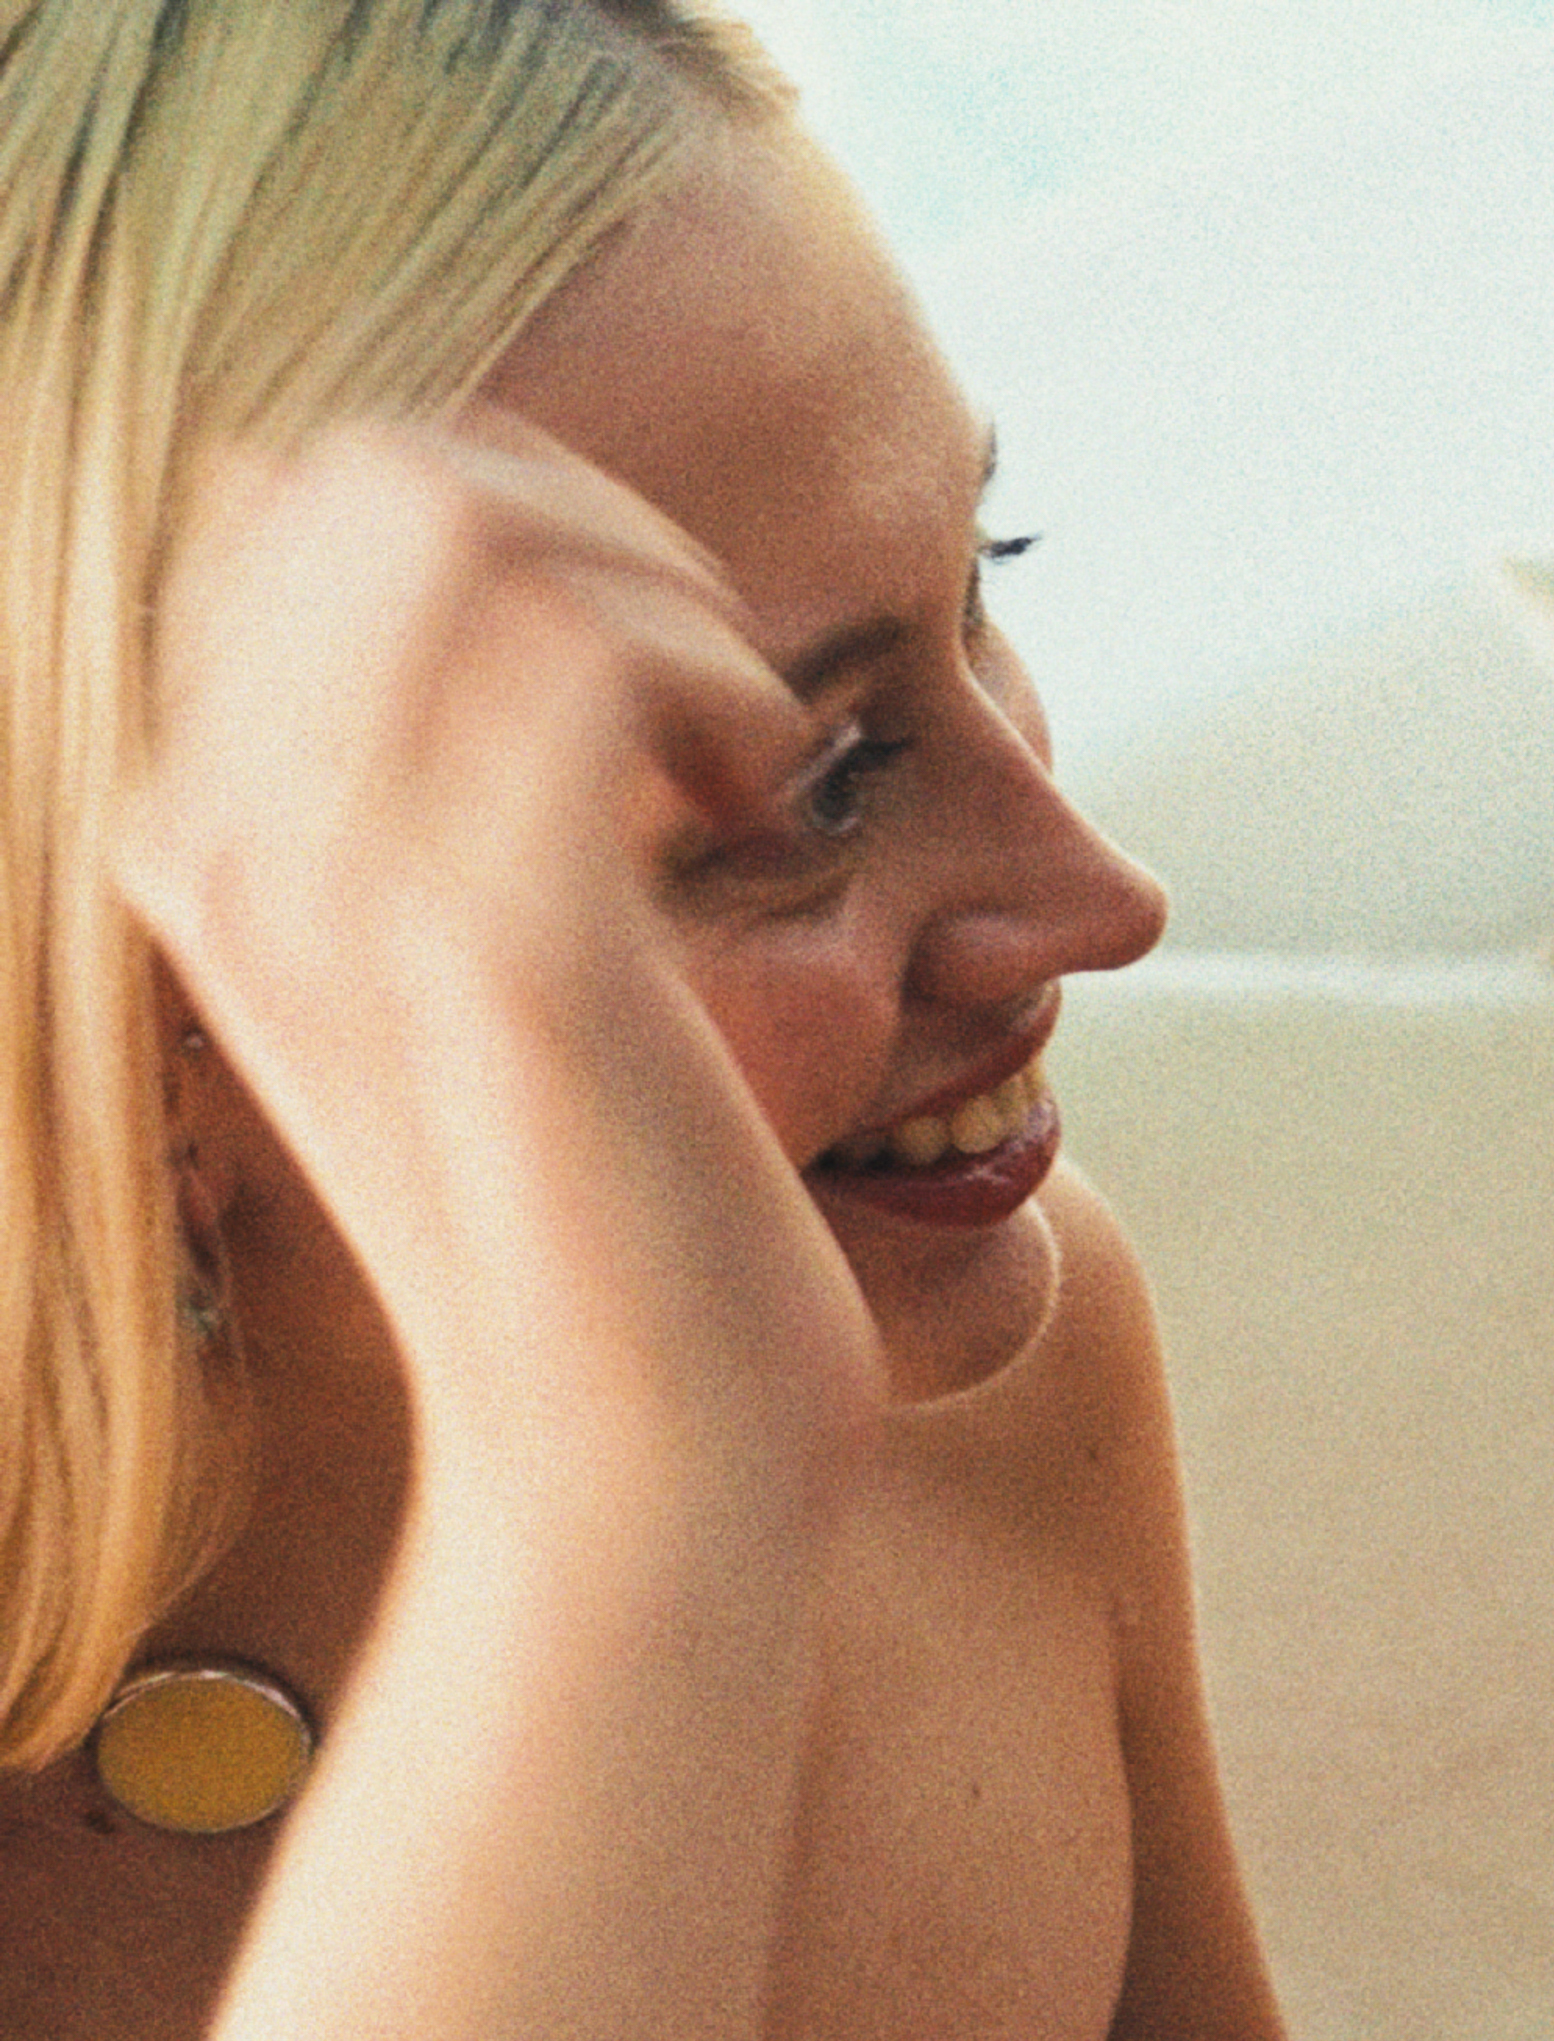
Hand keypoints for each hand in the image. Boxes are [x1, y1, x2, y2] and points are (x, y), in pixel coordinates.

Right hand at [113, 410, 870, 1463]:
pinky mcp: (505, 945)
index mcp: (206, 839)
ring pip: (473, 528)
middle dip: (591, 521)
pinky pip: (591, 656)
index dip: (507, 524)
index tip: (634, 678)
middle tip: (706, 688)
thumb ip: (429, 802)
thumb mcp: (470, 986)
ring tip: (740, 749)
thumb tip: (448, 594)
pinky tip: (760, 792)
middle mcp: (232, 843)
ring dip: (666, 597)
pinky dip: (718, 680)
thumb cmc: (604, 1236)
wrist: (635, 1467)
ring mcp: (349, 891)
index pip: (292, 508)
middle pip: (372, 473)